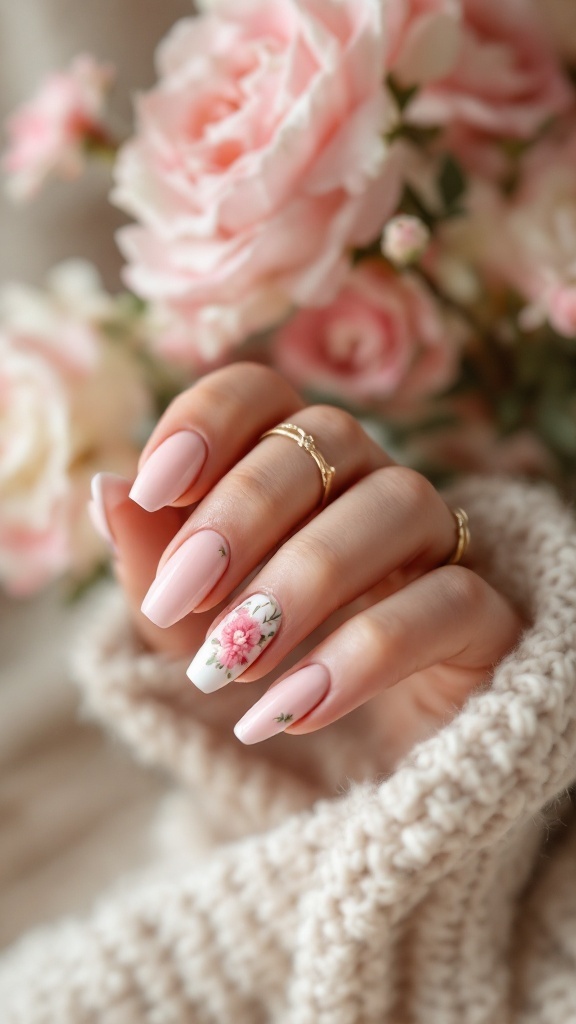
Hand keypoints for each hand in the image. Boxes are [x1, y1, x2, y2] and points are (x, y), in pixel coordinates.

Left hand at [91, 363, 521, 759]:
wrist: (347, 757)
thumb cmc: (261, 660)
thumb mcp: (186, 622)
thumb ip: (151, 558)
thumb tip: (107, 487)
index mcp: (294, 460)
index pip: (263, 392)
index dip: (209, 419)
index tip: (155, 487)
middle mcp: (372, 480)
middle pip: (329, 438)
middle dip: (243, 515)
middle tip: (180, 599)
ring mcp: (438, 542)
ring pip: (398, 502)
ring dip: (304, 578)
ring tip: (231, 663)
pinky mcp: (483, 618)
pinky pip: (448, 602)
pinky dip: (365, 655)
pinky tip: (293, 709)